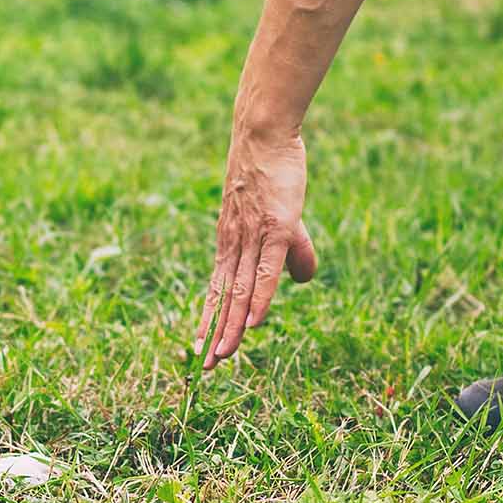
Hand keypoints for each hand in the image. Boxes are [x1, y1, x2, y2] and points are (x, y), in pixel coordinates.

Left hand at [194, 129, 317, 368]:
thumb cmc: (272, 174)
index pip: (217, 290)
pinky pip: (265, 271)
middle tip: (202, 367)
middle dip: (213, 333)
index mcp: (230, 244)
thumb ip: (293, 253)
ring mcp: (252, 237)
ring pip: (240, 290)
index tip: (199, 349)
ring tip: (222, 355)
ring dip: (231, 325)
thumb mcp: (283, 219)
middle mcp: (234, 245)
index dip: (209, 320)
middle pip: (223, 297)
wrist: (264, 135)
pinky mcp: (275, 227)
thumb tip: (302, 281)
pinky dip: (259, 299)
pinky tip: (254, 322)